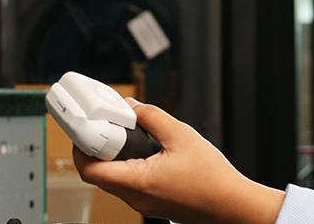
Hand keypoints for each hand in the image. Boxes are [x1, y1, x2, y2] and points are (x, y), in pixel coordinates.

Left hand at [73, 98, 285, 223]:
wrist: (232, 205)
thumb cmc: (212, 178)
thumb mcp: (181, 135)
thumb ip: (151, 117)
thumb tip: (130, 107)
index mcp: (139, 182)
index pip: (90, 170)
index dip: (81, 148)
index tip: (85, 129)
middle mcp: (136, 198)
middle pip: (99, 174)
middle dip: (97, 148)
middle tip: (104, 126)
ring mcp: (143, 204)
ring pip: (114, 179)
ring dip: (113, 157)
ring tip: (126, 135)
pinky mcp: (152, 203)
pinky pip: (129, 184)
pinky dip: (128, 166)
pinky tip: (143, 150)